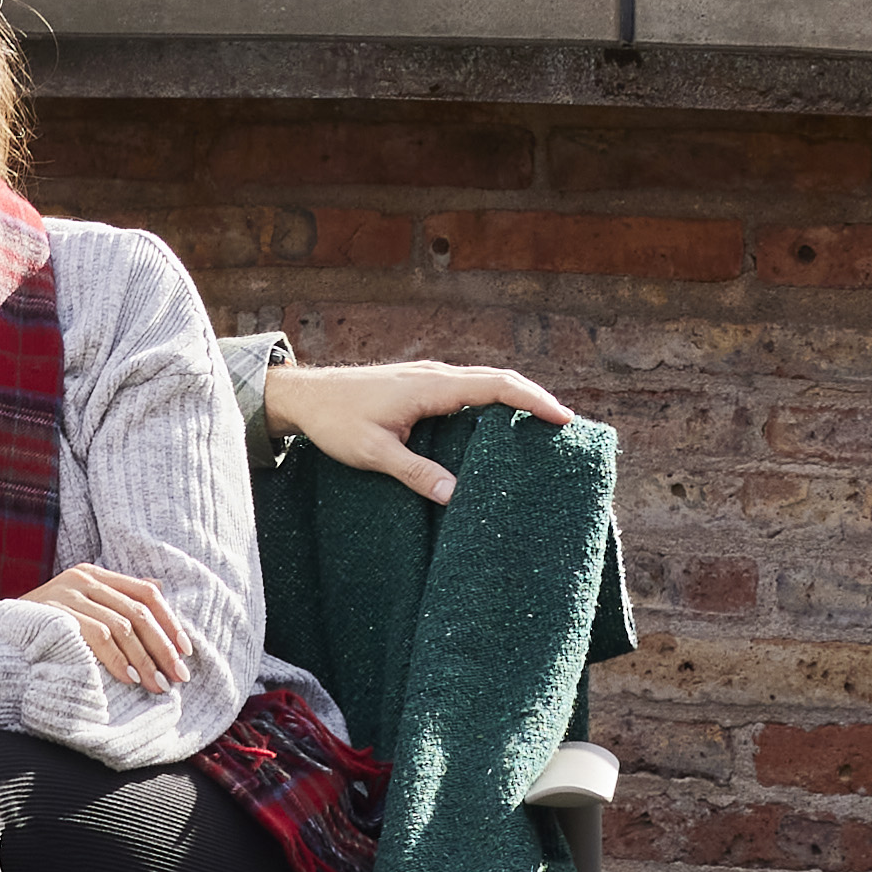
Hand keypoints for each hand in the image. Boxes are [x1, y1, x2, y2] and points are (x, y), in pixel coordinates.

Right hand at [19, 561, 195, 692]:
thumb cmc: (43, 631)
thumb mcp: (81, 608)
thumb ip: (115, 601)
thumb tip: (160, 592)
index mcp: (93, 574)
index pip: (145, 593)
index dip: (169, 622)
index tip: (186, 652)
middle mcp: (83, 578)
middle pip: (138, 611)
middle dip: (163, 647)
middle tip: (178, 677)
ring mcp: (68, 594)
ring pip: (122, 625)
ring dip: (144, 659)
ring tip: (157, 685)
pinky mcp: (56, 613)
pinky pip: (98, 635)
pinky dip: (118, 659)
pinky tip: (129, 678)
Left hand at [257, 356, 579, 498]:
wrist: (305, 396)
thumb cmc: (336, 421)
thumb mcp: (374, 453)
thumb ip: (415, 472)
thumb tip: (456, 495)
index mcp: (431, 387)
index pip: (495, 387)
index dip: (532, 400)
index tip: (563, 418)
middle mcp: (436, 376)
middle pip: (498, 380)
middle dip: (534, 398)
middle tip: (566, 426)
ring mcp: (430, 378)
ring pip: (484, 382)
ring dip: (515, 398)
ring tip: (543, 425)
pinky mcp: (422, 386)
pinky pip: (468, 389)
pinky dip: (493, 401)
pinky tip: (499, 424)